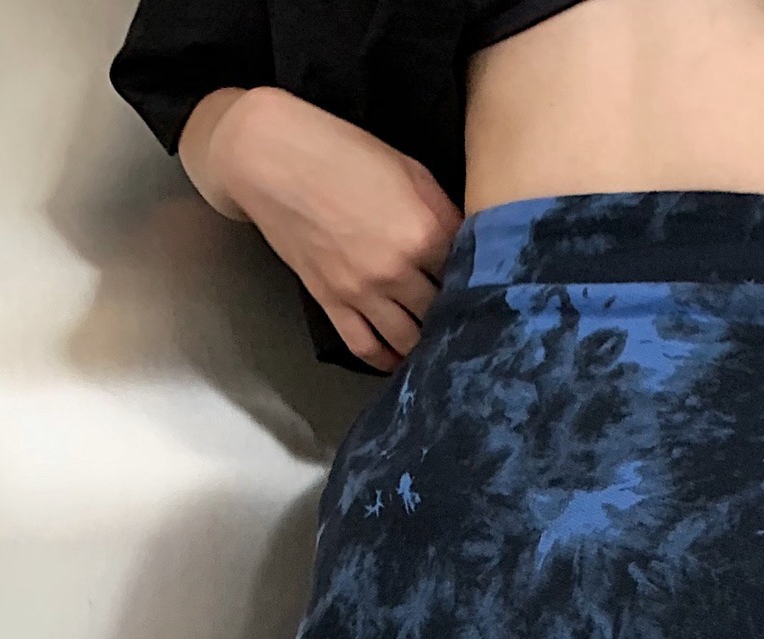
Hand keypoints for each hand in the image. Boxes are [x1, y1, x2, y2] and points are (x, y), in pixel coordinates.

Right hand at [194, 88, 462, 371]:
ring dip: (426, 347)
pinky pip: (366, 347)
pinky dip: (386, 361)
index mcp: (425, 233)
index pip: (469, 277)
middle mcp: (398, 271)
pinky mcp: (332, 303)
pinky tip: (400, 361)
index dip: (482, 284)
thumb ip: (443, 213)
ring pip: (409, 341)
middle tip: (469, 324)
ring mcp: (363, 292)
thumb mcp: (410, 171)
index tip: (489, 291)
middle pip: (443, 315)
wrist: (273, 158)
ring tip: (439, 347)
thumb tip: (470, 247)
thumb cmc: (345, 152)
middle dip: (458, 320)